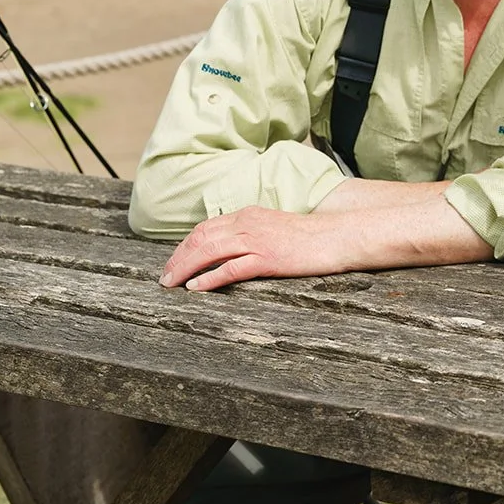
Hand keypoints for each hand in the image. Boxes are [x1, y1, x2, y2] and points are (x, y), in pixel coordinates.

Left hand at [159, 206, 348, 290]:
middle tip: (164, 277)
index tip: (174, 262)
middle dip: (177, 258)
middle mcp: (247, 223)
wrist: (339, 235)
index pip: (206, 228)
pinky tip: (195, 287)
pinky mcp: (268, 258)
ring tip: (171, 283)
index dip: (185, 246)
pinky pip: (230, 268)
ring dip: (185, 268)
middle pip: (201, 238)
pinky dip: (209, 278)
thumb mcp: (274, 228)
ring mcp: (257, 240)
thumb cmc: (311, 237)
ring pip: (209, 251)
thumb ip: (252, 233)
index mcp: (248, 215)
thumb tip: (231, 249)